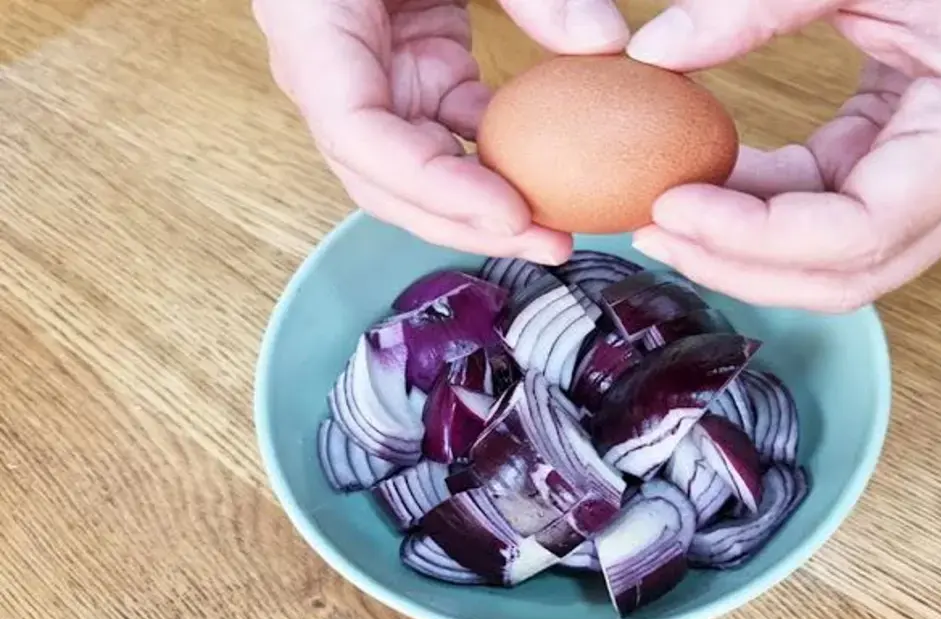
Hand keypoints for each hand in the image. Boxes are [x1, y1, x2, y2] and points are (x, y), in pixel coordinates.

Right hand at [252, 0, 628, 264]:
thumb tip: (605, 44)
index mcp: (315, 33)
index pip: (359, 137)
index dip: (431, 187)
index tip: (508, 211)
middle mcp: (336, 73)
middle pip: (387, 180)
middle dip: (466, 223)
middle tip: (550, 243)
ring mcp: (377, 81)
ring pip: (420, 173)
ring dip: (485, 205)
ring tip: (556, 231)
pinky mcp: (418, 76)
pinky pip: (453, 136)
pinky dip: (500, 161)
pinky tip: (551, 181)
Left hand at [625, 0, 940, 311]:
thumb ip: (763, 2)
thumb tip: (654, 53)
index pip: (864, 231)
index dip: (760, 239)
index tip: (674, 207)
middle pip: (847, 275)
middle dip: (740, 265)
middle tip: (650, 230)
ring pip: (836, 269)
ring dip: (745, 256)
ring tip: (664, 220)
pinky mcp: (911, 189)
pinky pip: (829, 227)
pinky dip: (762, 221)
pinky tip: (705, 193)